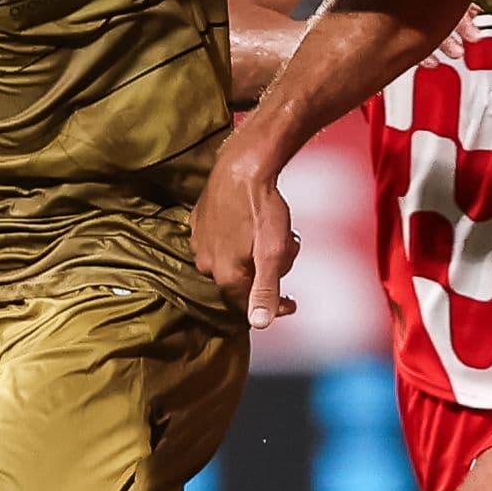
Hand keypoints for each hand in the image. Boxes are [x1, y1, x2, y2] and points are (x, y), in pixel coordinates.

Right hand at [191, 134, 302, 328]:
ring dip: (255, 253)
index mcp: (226, 274)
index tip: (293, 302)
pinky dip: (238, 238)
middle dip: (268, 271)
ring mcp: (200, 242)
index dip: (275, 305)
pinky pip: (221, 241)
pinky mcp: (198, 221)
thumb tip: (260, 324)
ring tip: (277, 233)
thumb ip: (265, 290)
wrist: (242, 166)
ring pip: (233, 260)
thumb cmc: (262, 208)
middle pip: (244, 280)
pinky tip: (252, 224)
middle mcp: (207, 263)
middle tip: (289, 248)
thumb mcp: (272, 253)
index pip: (250, 304)